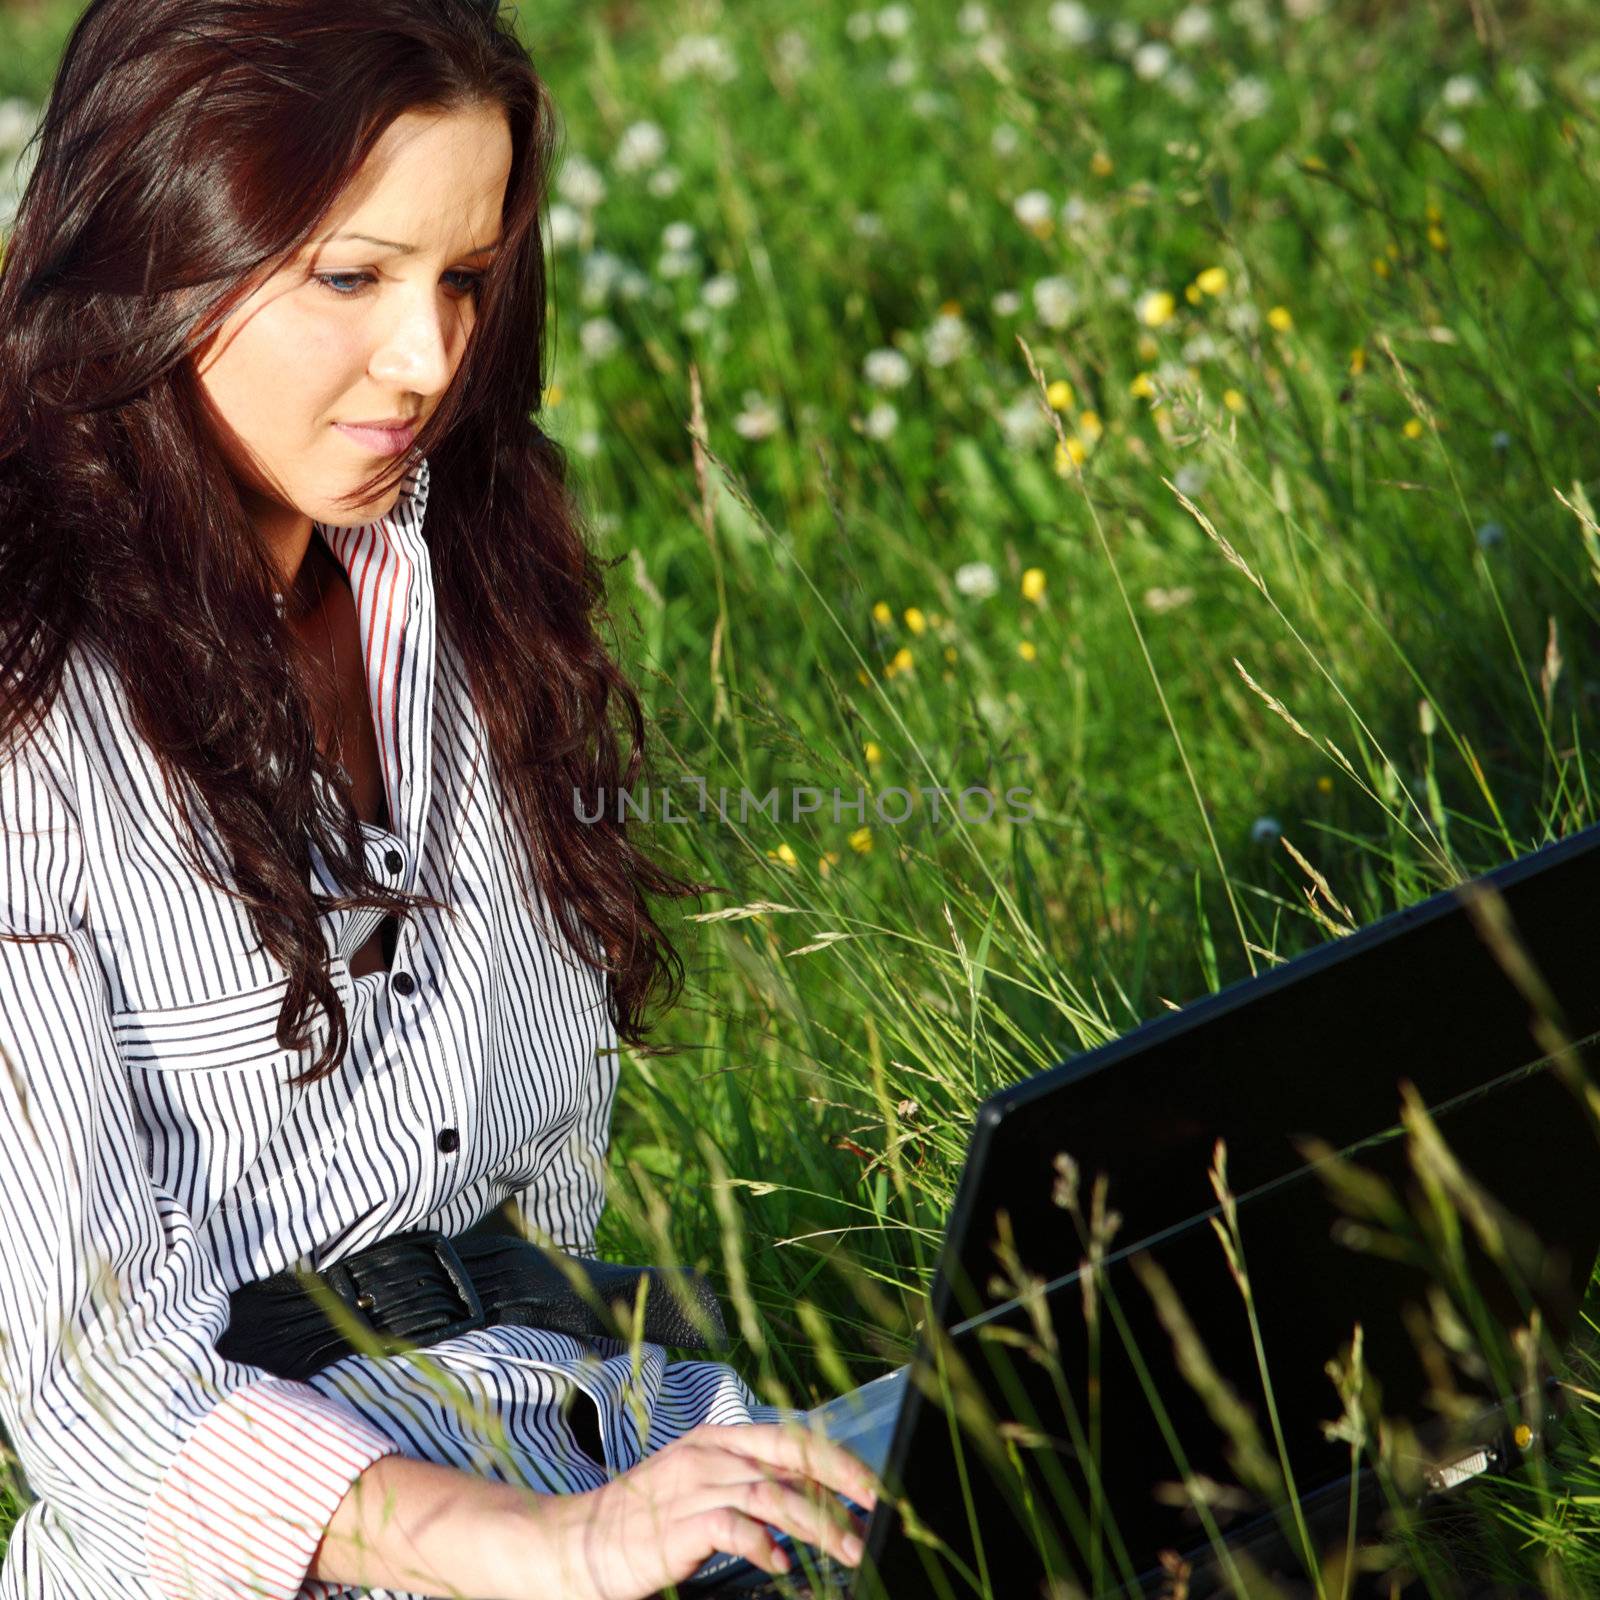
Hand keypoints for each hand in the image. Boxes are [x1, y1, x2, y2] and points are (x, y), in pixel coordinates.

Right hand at [536, 1420, 881, 1599]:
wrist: (578, 1541)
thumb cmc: (644, 1520)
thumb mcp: (701, 1488)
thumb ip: (748, 1488)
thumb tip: (808, 1505)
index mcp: (720, 1439)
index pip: (792, 1440)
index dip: (837, 1460)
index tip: (873, 1486)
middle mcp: (712, 1453)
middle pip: (791, 1461)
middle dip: (840, 1485)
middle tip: (875, 1513)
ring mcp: (695, 1484)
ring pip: (772, 1494)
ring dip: (816, 1523)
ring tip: (846, 1550)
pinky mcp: (680, 1522)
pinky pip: (733, 1526)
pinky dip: (763, 1543)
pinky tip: (779, 1563)